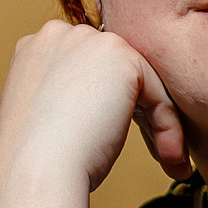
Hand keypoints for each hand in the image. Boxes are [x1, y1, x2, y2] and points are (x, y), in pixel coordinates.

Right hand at [0, 20, 191, 191]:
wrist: (35, 171)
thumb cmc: (39, 162)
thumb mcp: (49, 119)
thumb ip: (72, 100)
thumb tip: (108, 111)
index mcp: (35, 51)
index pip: (89, 72)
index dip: (112, 109)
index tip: (122, 143)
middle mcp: (59, 36)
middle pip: (117, 74)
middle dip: (141, 116)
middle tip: (161, 156)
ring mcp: (89, 41)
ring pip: (141, 83)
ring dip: (160, 126)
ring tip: (171, 163)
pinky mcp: (120, 56)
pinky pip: (158, 93)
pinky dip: (168, 127)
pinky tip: (171, 158)